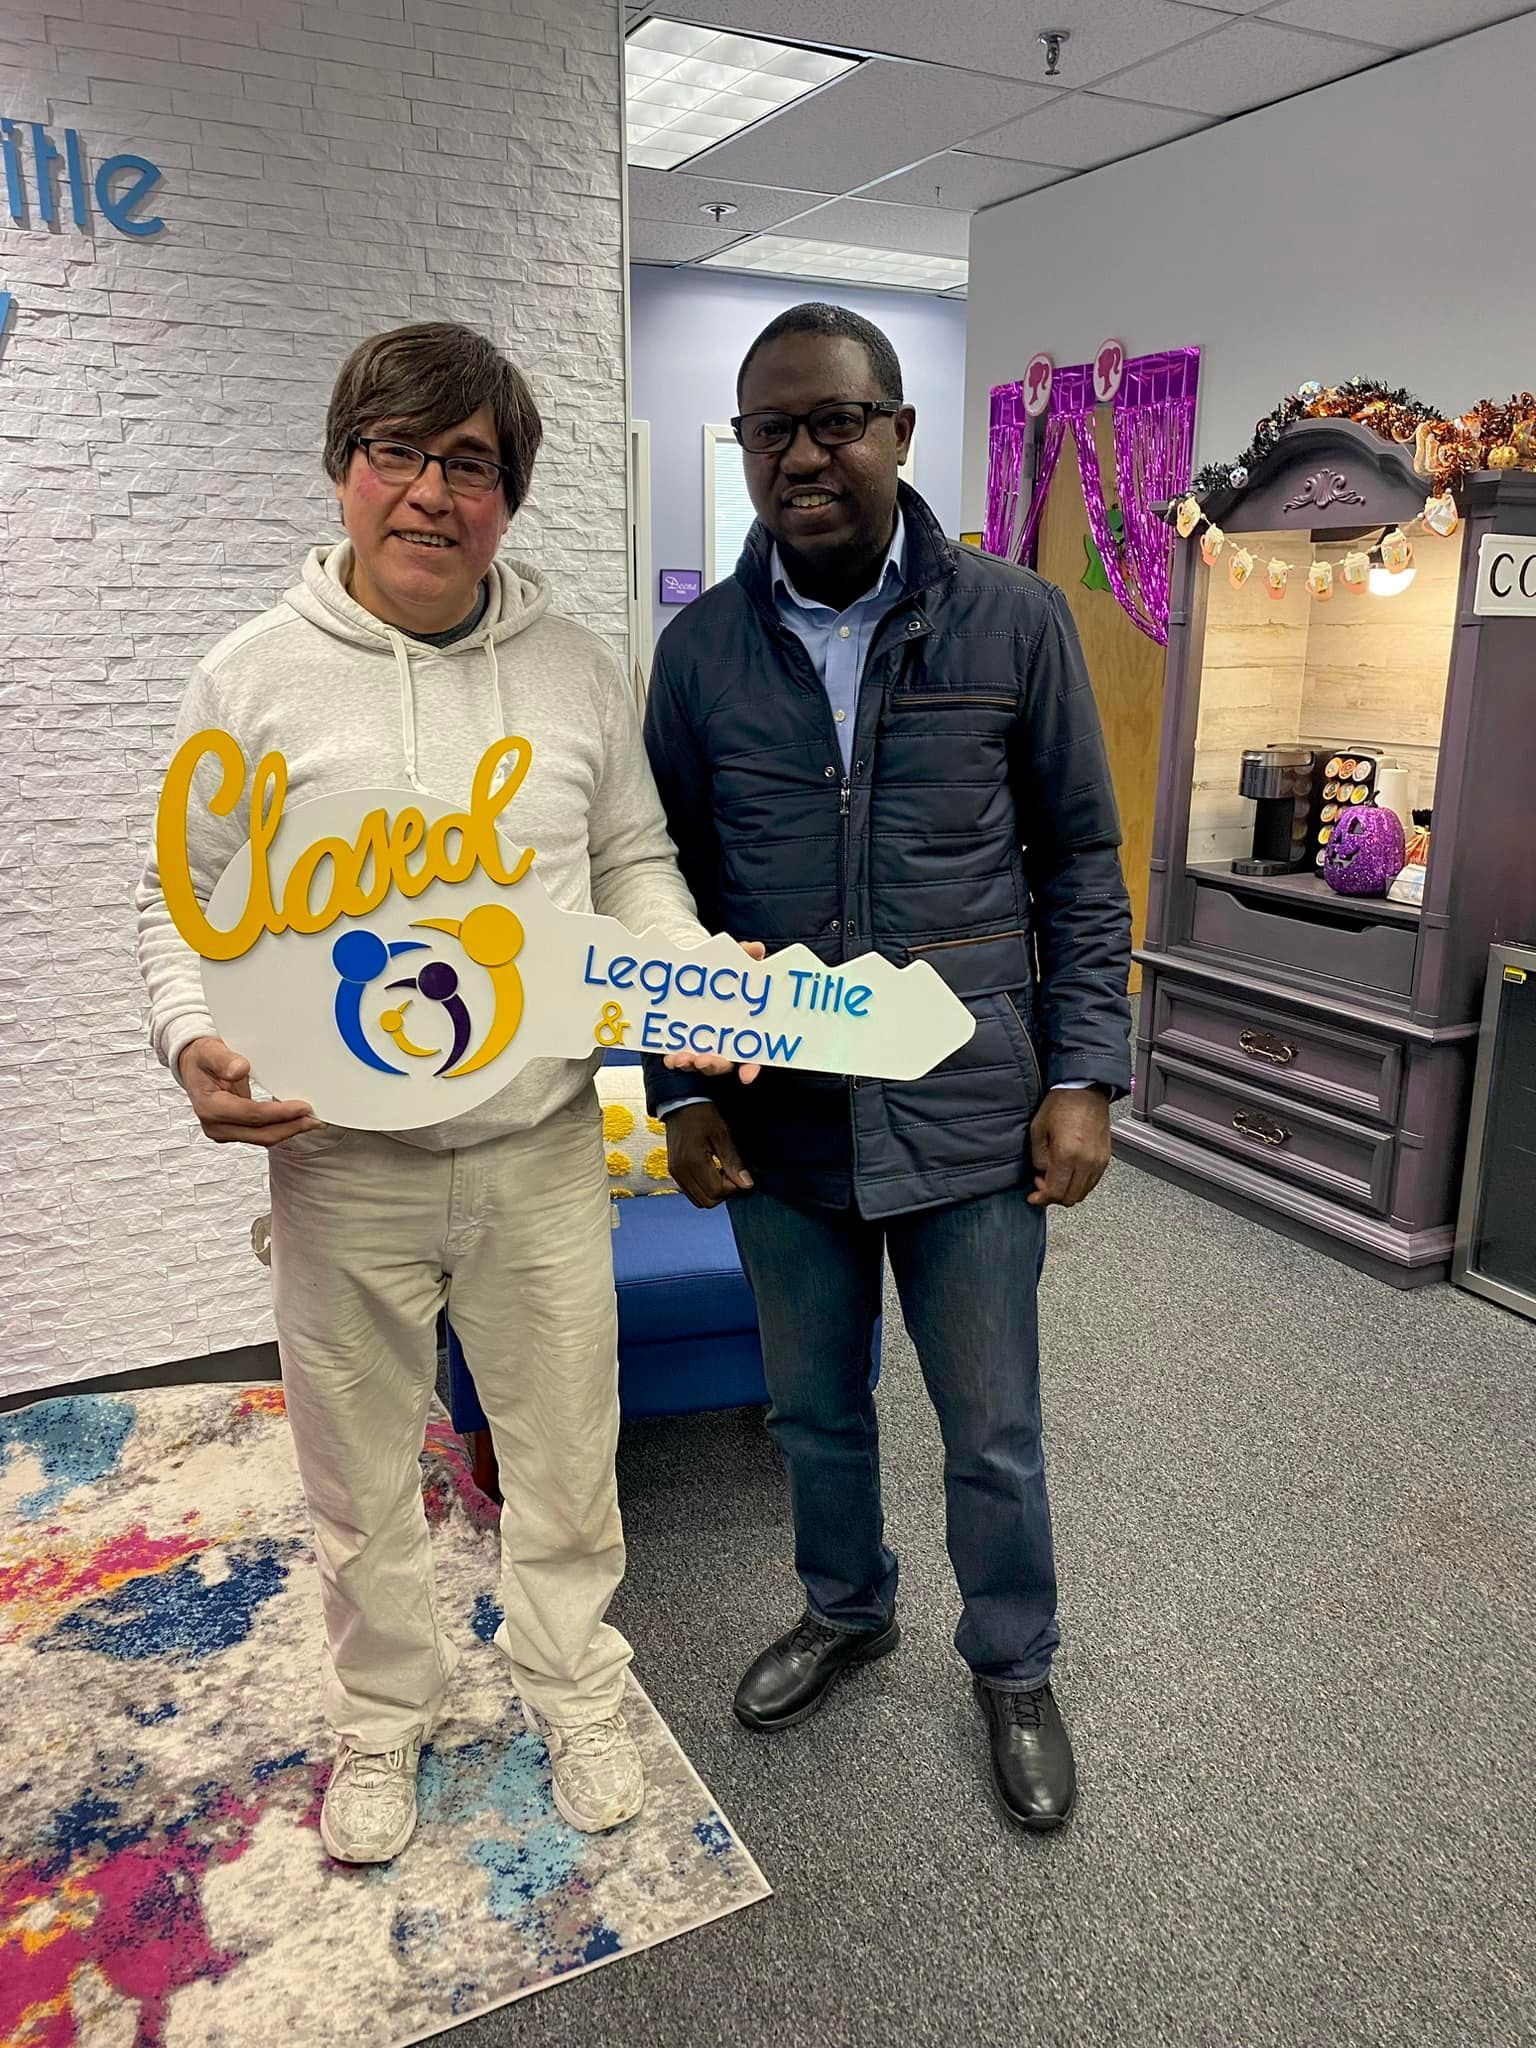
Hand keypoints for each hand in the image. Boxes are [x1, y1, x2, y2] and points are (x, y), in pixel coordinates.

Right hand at [179, 1036, 318, 1147]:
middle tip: (315, 1119)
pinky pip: (260, 1134)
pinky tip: (296, 1121)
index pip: (251, 1115)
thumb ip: (225, 1059)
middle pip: (261, 1133)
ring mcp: (224, 1131)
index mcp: (210, 1107)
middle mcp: (215, 1125)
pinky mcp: (233, 1131)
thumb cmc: (202, 1057)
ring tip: (311, 1121)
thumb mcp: (210, 1051)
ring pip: (263, 1138)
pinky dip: (279, 1128)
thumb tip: (240, 1069)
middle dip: (290, 1127)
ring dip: (288, 1130)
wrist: (193, 1065)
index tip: (303, 1107)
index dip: (279, 1113)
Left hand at [662, 939, 765, 1084]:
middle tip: (705, 1060)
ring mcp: (703, 1044)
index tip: (747, 1076)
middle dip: (714, 1065)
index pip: (752, 1056)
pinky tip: (670, 1057)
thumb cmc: (723, 975)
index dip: (751, 1067)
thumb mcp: (735, 964)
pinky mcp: (683, 1042)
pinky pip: (679, 1057)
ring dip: (691, 1064)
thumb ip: (745, 958)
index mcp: (742, 1031)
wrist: (695, 972)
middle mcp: (724, 1043)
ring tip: (683, 1058)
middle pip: (723, 1064)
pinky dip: (674, 1059)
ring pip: (700, 1062)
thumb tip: (757, 949)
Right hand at [665, 1101, 753, 1208]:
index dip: (732, 1186)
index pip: (717, 1192)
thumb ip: (733, 1162)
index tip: (738, 1172)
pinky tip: (711, 1172)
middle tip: (730, 1173)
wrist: (680, 1104)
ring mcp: (675, 1174)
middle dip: (724, 1192)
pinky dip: (704, 1189)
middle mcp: (681, 1172)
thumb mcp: (722, 1135)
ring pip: (699, 1200)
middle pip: (707, 1202)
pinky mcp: (674, 1172)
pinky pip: (691, 1192)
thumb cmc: (702, 1116)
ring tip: (721, 1172)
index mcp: (693, 1162)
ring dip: (714, 1192)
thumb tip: (747, 1184)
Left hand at [1028, 1086, 1110, 1207]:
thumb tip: (1042, 1175)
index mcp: (1067, 1155)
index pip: (1056, 1192)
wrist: (1085, 1090)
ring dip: (1067, 1191)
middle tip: (1042, 1185)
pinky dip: (1079, 1184)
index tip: (1033, 1197)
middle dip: (1053, 1197)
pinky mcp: (1105, 1159)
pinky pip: (1092, 1182)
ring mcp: (1098, 1162)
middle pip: (1071, 1197)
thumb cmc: (1061, 1105)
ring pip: (1082, 1193)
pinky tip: (1068, 1173)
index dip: (1042, 1199)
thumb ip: (1038, 1158)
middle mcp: (1086, 1162)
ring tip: (1054, 1177)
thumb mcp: (1038, 1130)